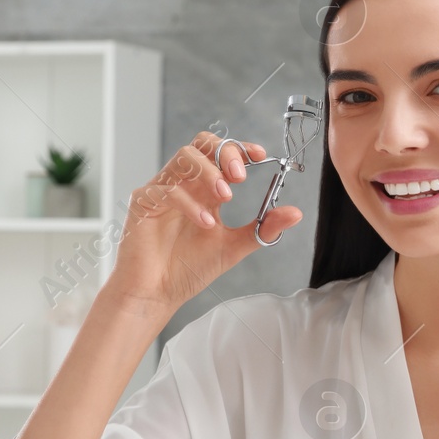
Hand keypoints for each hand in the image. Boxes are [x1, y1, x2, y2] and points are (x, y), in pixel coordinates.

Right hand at [102, 131, 302, 316]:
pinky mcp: (143, 201)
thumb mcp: (234, 246)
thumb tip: (295, 212)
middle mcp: (184, 184)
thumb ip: (262, 228)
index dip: (240, 148)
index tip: (260, 154)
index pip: (221, 153)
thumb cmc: (189, 269)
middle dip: (225, 153)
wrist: (158, 294)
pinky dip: (189, 203)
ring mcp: (162, 189)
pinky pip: (166, 189)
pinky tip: (206, 222)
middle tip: (241, 175)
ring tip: (226, 196)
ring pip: (184, 157)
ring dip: (209, 173)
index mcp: (204, 190)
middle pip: (202, 144)